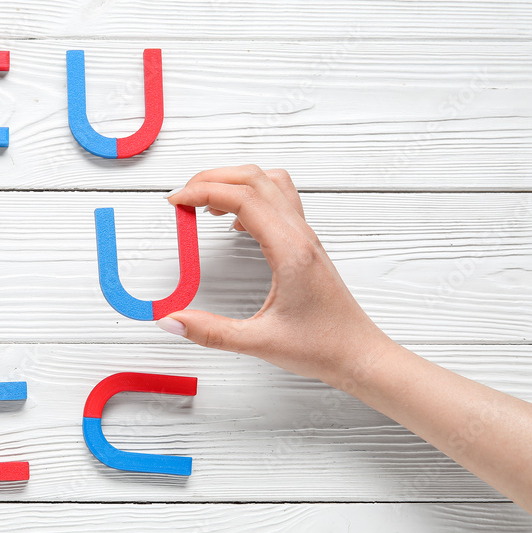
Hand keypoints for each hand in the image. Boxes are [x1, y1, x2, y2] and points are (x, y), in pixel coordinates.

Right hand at [159, 165, 391, 386]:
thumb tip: (172, 320)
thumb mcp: (259, 343)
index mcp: (290, 251)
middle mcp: (299, 236)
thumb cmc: (323, 347)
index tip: (176, 202)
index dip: (203, 192)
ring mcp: (305, 237)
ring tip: (206, 204)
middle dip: (212, 178)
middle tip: (184, 198)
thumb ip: (210, 332)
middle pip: (254, 178)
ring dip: (234, 183)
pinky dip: (251, 197)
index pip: (242, 198)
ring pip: (269, 183)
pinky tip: (235, 223)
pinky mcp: (305, 244)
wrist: (359, 354)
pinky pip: (278, 201)